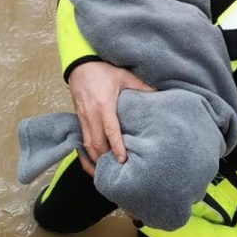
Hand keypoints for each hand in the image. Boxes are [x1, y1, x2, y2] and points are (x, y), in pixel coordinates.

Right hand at [68, 61, 153, 175]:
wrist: (79, 64)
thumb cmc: (102, 70)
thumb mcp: (124, 76)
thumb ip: (141, 86)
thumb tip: (158, 94)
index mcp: (104, 105)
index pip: (110, 131)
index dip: (116, 147)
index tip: (123, 160)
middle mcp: (91, 115)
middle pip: (97, 143)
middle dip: (106, 159)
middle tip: (117, 172)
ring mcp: (83, 118)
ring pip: (87, 145)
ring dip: (95, 160)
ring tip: (106, 172)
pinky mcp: (78, 119)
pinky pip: (81, 141)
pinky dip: (86, 154)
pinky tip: (93, 163)